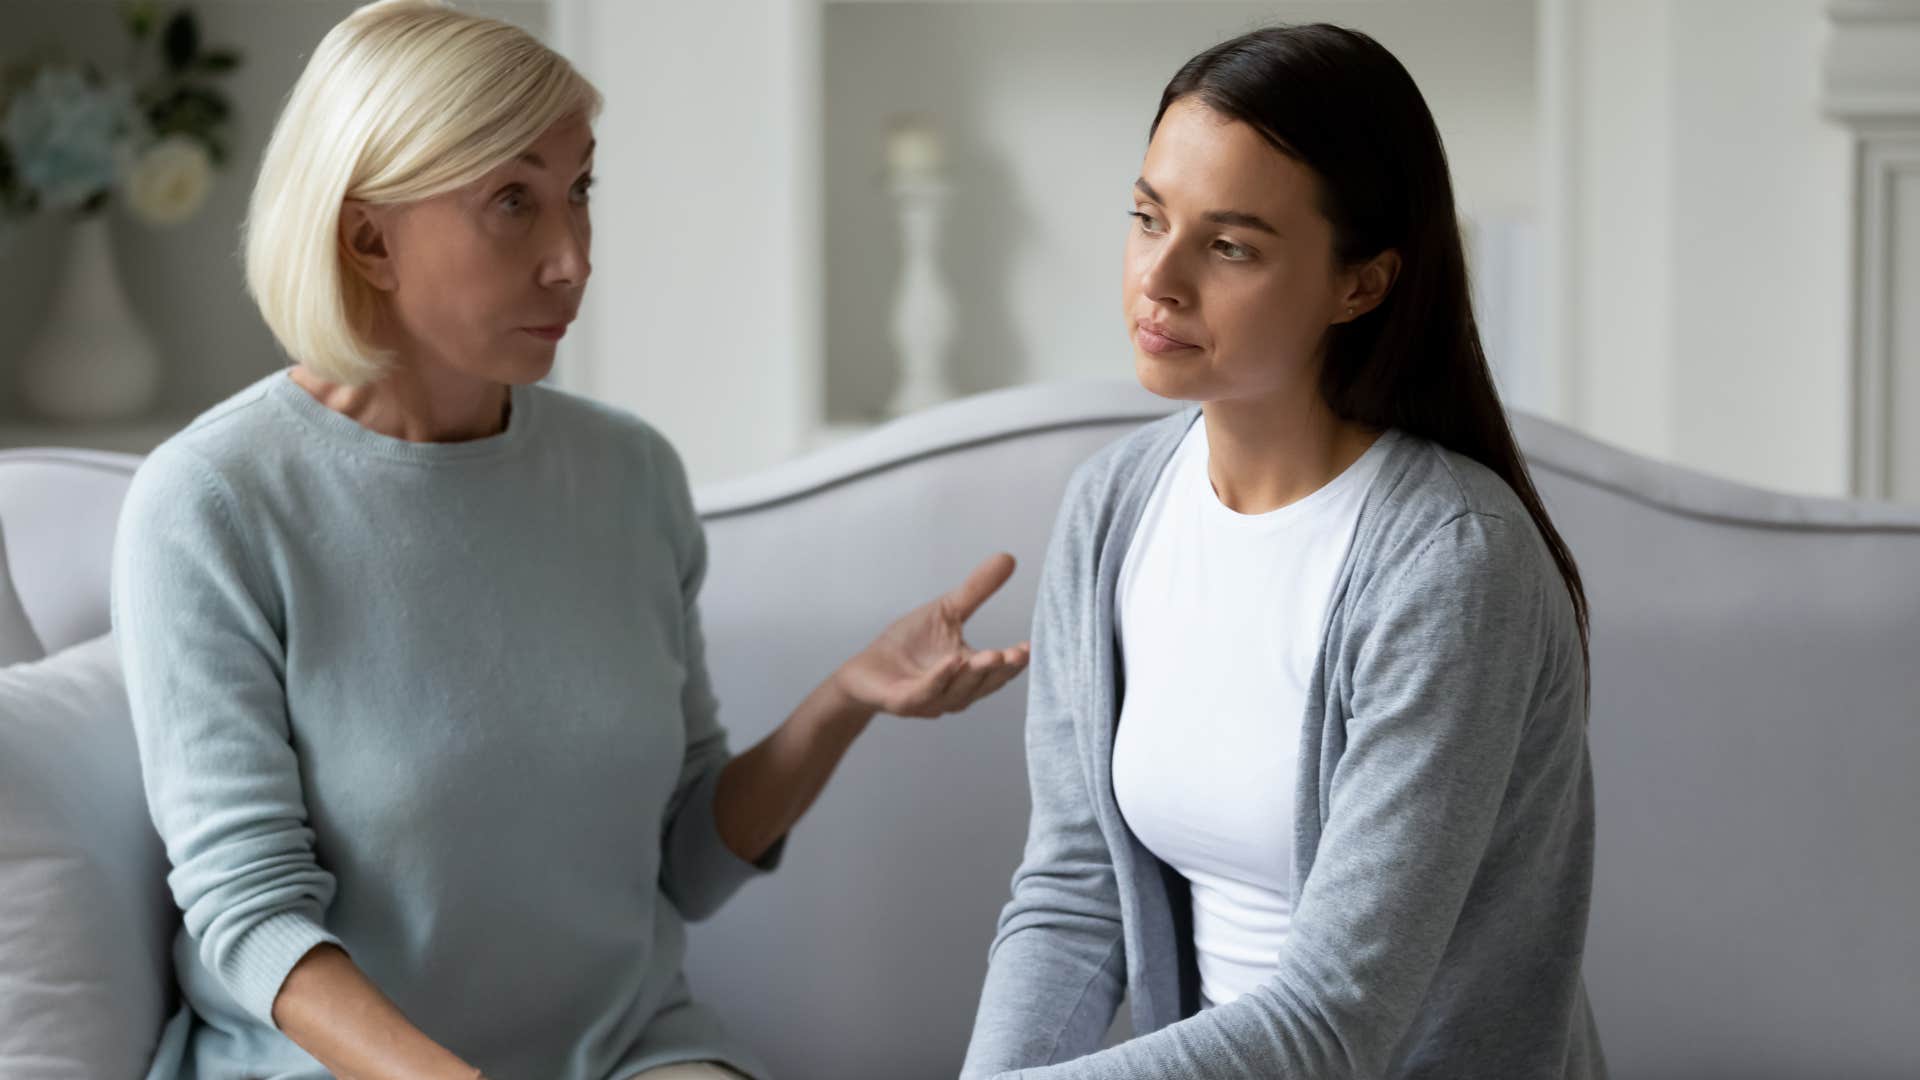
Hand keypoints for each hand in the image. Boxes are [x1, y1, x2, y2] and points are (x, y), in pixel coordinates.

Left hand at [833, 553, 1031, 718]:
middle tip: (1017, 654)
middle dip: (1001, 670)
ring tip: (992, 655)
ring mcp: (931, 700)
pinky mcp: (904, 702)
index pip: (998, 670)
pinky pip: (925, 693)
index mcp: (969, 672)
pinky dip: (939, 679)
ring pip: (959, 691)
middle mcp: (955, 692)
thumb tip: (1009, 558)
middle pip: (984, 684)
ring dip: (975, 675)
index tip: (1031, 647)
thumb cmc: (908, 643)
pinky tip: (952, 661)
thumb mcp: (946, 610)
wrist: (865, 670)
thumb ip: (977, 590)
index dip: (1015, 662)